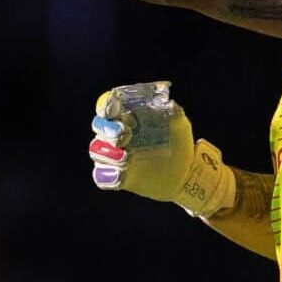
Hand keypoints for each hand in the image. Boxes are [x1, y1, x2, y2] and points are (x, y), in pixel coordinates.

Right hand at [88, 82, 235, 217]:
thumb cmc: (177, 141)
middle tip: (125, 134)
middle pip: (99, 126)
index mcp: (127, 116)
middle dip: (108, 130)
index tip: (113, 107)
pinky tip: (120, 176)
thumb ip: (174, 113)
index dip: (106, 105)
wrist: (185, 171)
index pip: (108, 105)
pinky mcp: (117, 176)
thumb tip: (170, 105)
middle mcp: (115, 133)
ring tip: (126, 158)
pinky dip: (107, 176)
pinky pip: (101, 177)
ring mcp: (114, 155)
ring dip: (108, 153)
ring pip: (96, 150)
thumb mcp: (179, 125)